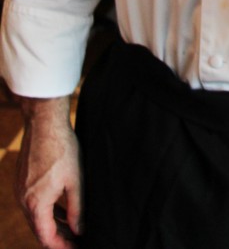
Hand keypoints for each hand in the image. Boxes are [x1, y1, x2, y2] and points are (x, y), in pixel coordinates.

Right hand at [15, 95, 82, 248]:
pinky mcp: (22, 180)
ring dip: (52, 224)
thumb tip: (79, 230)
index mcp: (36, 203)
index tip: (76, 247)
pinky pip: (33, 203)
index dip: (61, 246)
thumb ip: (76, 209)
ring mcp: (20, 189)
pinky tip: (60, 209)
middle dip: (57, 238)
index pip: (46, 237)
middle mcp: (24, 200)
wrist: (44, 123)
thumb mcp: (75, 180)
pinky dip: (46, 210)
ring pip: (36, 216)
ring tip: (71, 228)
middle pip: (39, 229)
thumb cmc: (62, 149)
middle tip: (75, 241)